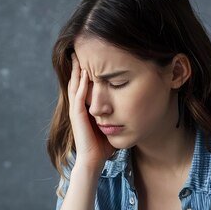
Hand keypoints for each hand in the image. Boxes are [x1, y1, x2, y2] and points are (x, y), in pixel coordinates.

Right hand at [67, 52, 116, 169]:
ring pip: (75, 85)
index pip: (83, 85)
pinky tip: (86, 74)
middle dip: (78, 65)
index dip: (86, 71)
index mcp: (85, 108)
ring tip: (79, 55)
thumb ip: (118, 115)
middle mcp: (78, 107)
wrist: (93, 161)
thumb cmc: (103, 146)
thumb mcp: (112, 124)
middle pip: (76, 81)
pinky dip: (82, 84)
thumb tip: (135, 107)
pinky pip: (79, 96)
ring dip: (78, 71)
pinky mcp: (77, 116)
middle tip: (80, 49)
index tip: (92, 56)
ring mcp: (76, 111)